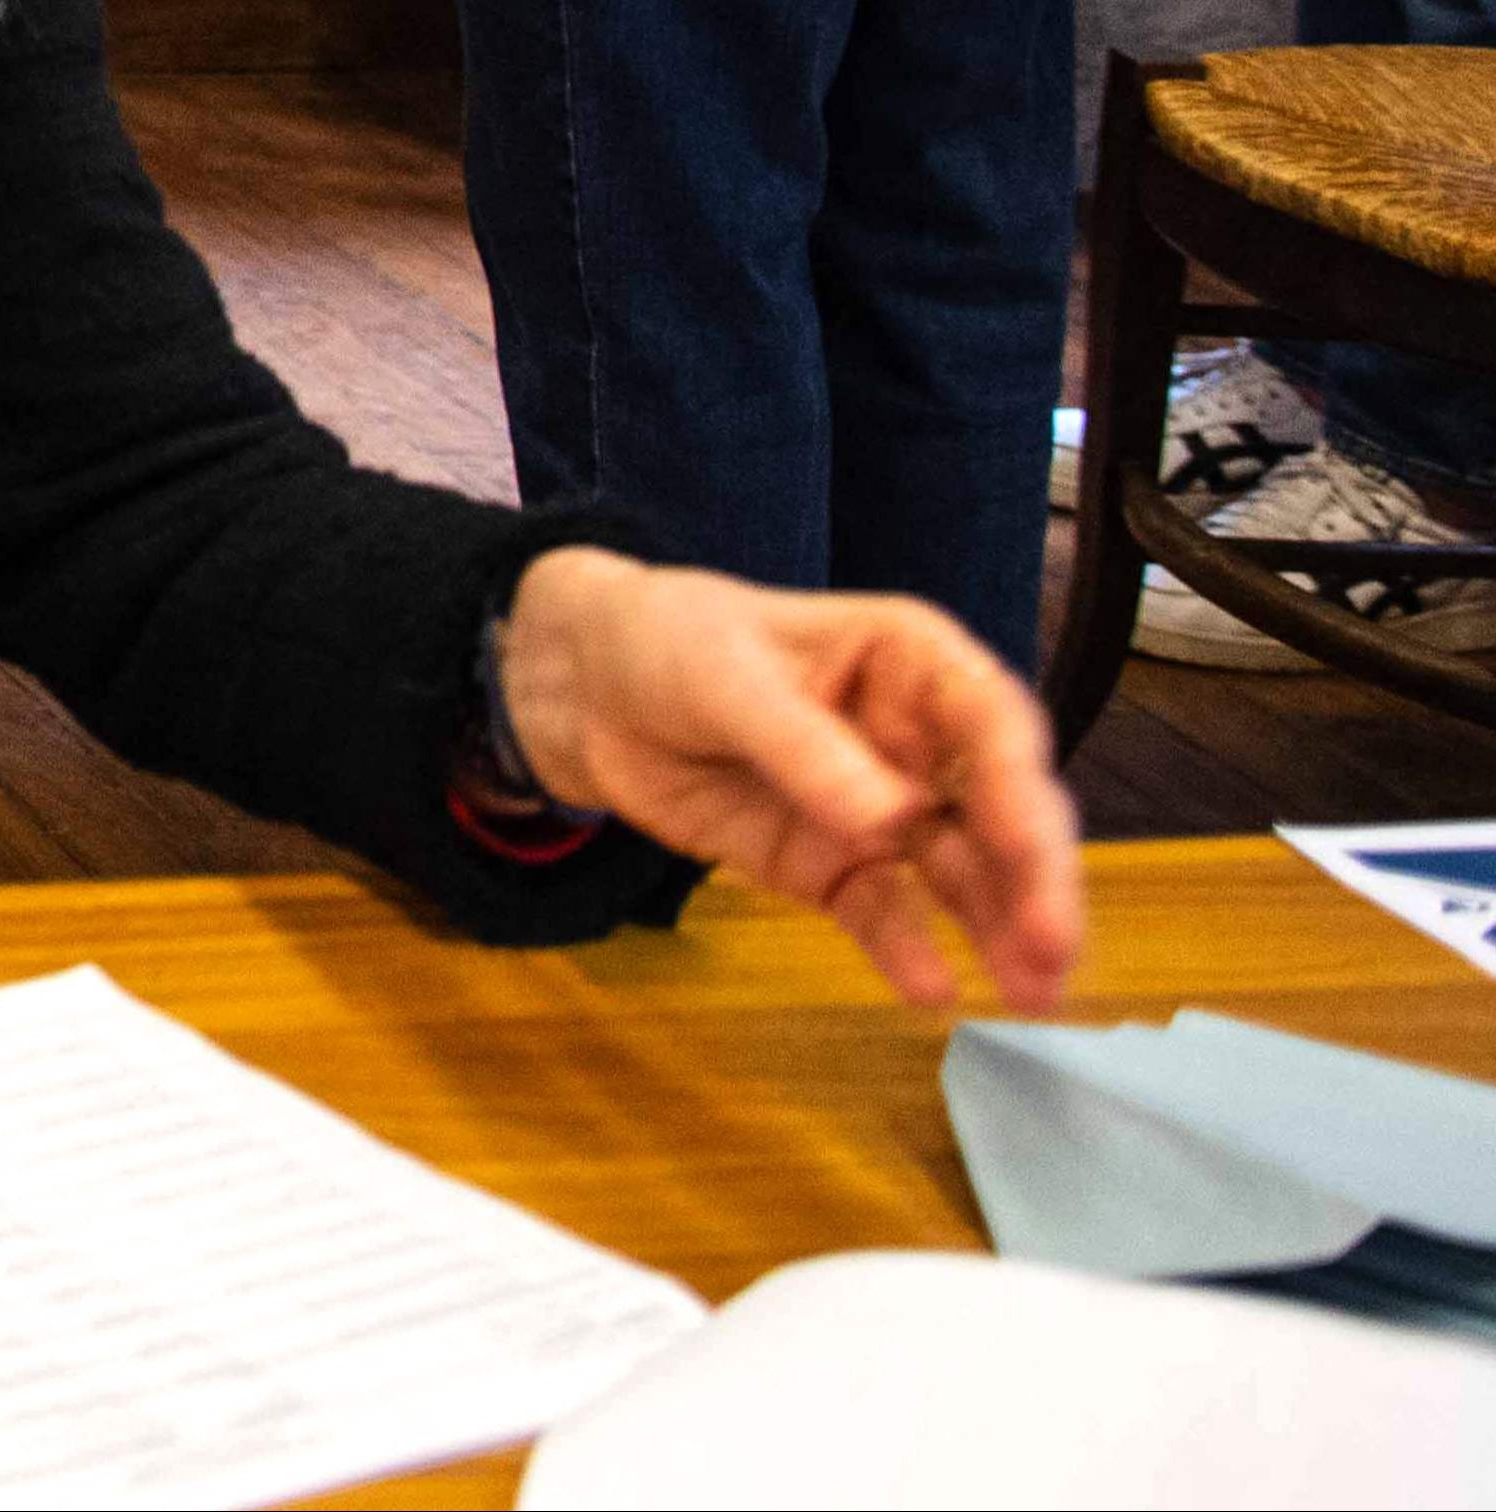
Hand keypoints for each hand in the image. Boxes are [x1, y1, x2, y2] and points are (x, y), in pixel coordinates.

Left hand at [499, 545, 1084, 1012]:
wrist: (585, 690)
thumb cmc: (668, 642)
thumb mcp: (726, 675)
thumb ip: (805, 746)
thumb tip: (893, 821)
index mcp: (911, 661)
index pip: (992, 723)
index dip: (1020, 788)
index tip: (1032, 851)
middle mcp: (919, 739)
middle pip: (998, 811)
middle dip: (1035, 880)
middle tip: (1053, 952)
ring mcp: (884, 810)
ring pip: (962, 873)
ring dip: (1001, 930)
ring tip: (1032, 994)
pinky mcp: (835, 866)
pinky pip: (883, 911)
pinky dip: (908, 949)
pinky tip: (932, 991)